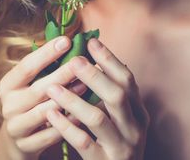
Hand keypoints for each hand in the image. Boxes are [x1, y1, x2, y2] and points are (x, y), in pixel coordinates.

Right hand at [0, 35, 90, 158]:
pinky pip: (49, 136)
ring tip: (87, 87)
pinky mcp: (25, 146)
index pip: (27, 66)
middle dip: (62, 75)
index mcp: (8, 85)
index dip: (46, 53)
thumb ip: (47, 65)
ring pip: (44, 113)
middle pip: (38, 89)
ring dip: (66, 100)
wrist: (19, 138)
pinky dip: (66, 125)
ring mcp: (16, 127)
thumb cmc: (32, 101)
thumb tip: (70, 40)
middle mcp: (8, 105)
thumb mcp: (32, 82)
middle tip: (82, 63)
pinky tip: (82, 116)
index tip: (67, 40)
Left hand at [44, 38, 149, 159]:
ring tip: (53, 87)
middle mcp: (134, 128)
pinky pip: (83, 142)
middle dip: (94, 75)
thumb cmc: (115, 145)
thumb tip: (94, 61)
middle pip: (117, 95)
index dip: (110, 60)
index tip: (92, 41)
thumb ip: (111, 96)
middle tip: (73, 60)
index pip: (128, 81)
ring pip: (97, 118)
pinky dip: (66, 126)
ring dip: (73, 100)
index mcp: (138, 113)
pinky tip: (51, 114)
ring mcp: (121, 147)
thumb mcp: (121, 121)